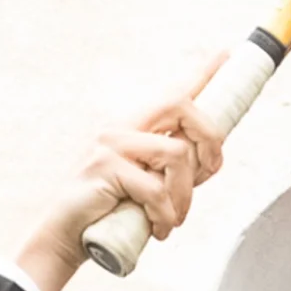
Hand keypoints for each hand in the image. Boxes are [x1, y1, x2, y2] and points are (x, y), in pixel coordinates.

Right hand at [12, 54, 232, 290]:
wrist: (65, 235)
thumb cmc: (109, 212)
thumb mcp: (144, 184)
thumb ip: (168, 167)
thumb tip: (206, 159)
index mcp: (132, 127)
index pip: (173, 93)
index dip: (201, 73)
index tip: (225, 54)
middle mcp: (121, 126)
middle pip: (182, 106)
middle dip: (210, 140)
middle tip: (209, 173)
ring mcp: (110, 144)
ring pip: (177, 154)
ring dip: (185, 195)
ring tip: (172, 218)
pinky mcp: (105, 167)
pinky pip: (156, 188)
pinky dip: (165, 214)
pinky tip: (158, 229)